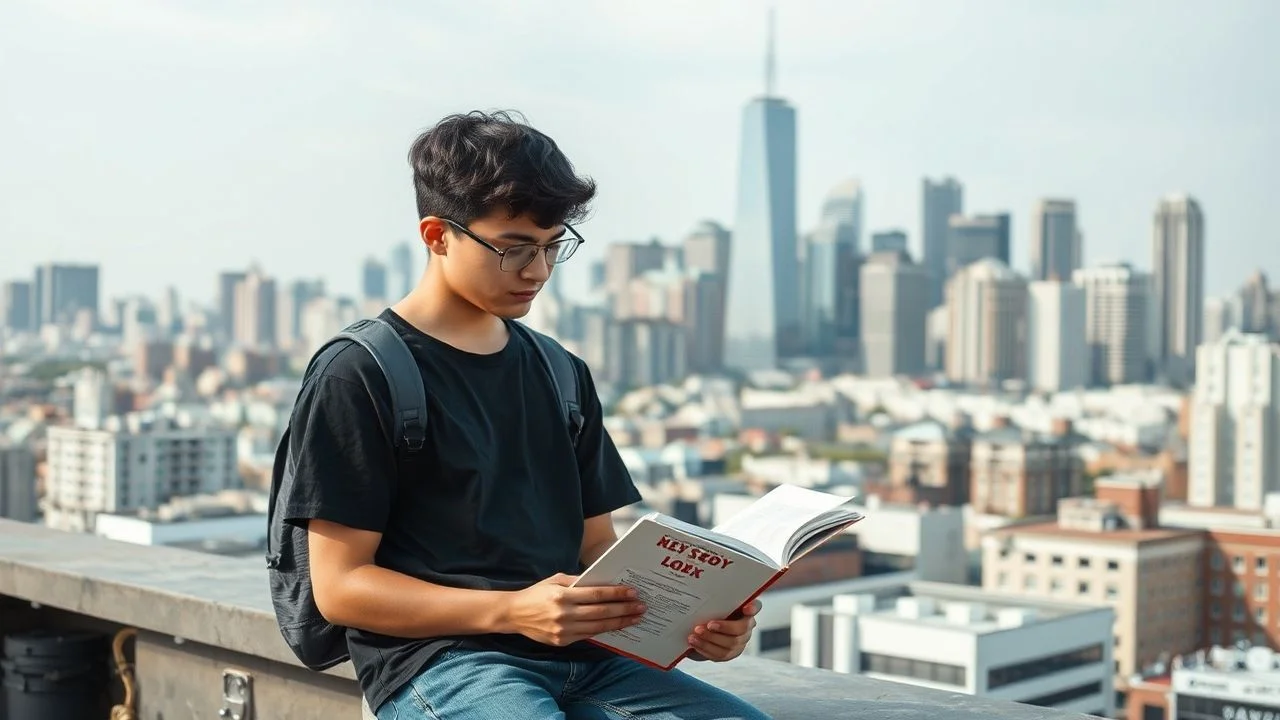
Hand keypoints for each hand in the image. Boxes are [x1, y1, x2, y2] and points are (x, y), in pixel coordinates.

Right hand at [502, 573, 646, 646]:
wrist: (514, 614)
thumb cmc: (537, 593)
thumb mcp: (555, 580)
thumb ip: (578, 582)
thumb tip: (603, 583)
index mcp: (562, 595)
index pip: (596, 595)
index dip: (616, 594)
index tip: (632, 592)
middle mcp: (563, 614)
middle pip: (601, 612)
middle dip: (623, 609)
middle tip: (641, 607)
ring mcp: (563, 630)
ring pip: (597, 627)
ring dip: (619, 623)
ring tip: (634, 618)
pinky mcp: (562, 642)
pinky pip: (588, 636)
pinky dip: (604, 632)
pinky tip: (616, 627)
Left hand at [688, 599, 760, 661]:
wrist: (704, 629)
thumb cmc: (710, 610)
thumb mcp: (714, 602)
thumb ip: (716, 598)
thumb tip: (702, 586)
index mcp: (746, 609)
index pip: (756, 606)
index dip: (752, 608)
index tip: (745, 608)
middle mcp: (747, 626)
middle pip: (741, 629)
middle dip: (723, 628)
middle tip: (707, 625)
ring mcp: (740, 642)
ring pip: (729, 645)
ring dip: (709, 640)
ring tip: (694, 635)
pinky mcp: (730, 654)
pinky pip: (720, 654)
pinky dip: (705, 649)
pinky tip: (695, 643)